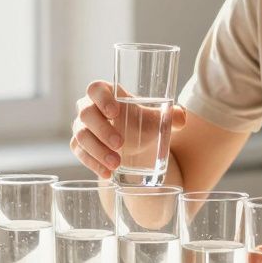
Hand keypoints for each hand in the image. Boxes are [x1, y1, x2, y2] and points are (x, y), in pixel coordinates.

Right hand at [70, 80, 186, 179]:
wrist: (136, 141)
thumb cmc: (143, 122)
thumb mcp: (158, 119)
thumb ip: (172, 115)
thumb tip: (181, 117)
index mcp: (107, 93)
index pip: (96, 89)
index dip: (102, 98)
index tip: (115, 111)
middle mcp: (89, 107)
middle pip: (86, 113)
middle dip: (102, 130)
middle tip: (120, 144)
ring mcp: (82, 127)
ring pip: (81, 136)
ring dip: (98, 151)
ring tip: (116, 164)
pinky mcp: (80, 146)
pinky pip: (80, 153)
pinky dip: (93, 164)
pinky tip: (107, 173)